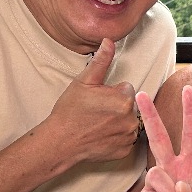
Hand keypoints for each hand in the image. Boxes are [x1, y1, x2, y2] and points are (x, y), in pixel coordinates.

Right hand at [44, 38, 141, 163]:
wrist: (60, 142)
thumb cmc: (70, 111)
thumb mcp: (83, 81)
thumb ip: (101, 61)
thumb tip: (109, 41)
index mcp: (124, 99)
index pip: (126, 88)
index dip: (111, 92)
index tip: (97, 99)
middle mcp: (131, 119)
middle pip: (129, 105)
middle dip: (116, 106)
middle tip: (96, 111)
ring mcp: (128, 137)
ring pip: (128, 122)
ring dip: (118, 121)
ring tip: (97, 123)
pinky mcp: (124, 151)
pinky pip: (125, 139)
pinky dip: (116, 137)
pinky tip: (101, 135)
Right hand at [134, 86, 191, 191]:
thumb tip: (179, 184)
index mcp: (191, 166)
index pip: (191, 134)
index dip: (190, 113)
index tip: (188, 91)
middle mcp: (171, 171)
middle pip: (157, 138)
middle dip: (149, 116)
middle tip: (140, 94)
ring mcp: (156, 186)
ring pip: (155, 175)